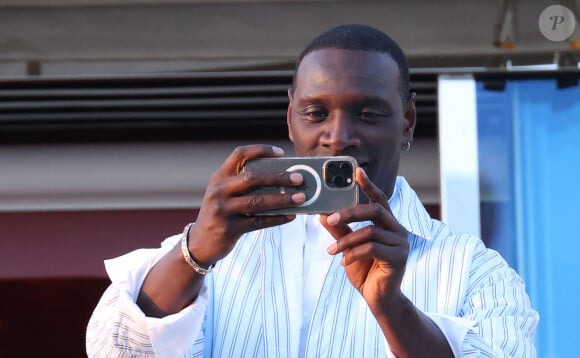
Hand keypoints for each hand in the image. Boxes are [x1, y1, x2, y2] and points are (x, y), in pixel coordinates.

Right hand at [188, 144, 305, 266]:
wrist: (200, 243)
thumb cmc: (220, 213)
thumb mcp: (224, 193)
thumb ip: (244, 184)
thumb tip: (282, 180)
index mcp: (219, 177)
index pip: (240, 154)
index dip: (261, 150)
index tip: (281, 153)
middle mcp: (219, 190)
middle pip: (253, 178)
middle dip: (279, 177)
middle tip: (299, 179)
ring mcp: (223, 210)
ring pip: (258, 201)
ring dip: (283, 199)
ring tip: (301, 198)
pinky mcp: (230, 229)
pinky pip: (259, 222)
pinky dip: (277, 218)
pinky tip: (290, 216)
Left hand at [321, 167, 409, 310]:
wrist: (377, 299)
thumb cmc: (365, 271)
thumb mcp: (348, 247)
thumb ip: (339, 230)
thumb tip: (323, 214)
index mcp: (387, 224)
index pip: (380, 199)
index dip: (369, 185)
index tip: (357, 171)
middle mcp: (398, 230)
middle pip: (375, 210)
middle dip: (351, 211)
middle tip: (330, 217)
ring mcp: (401, 243)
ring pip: (370, 231)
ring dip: (346, 240)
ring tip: (331, 251)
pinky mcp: (399, 257)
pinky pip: (372, 249)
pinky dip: (354, 254)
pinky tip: (344, 262)